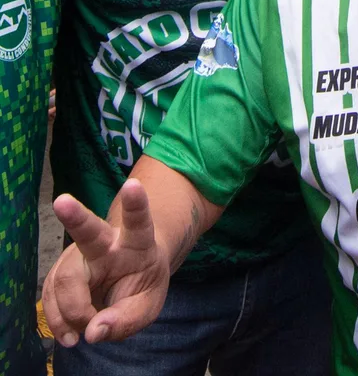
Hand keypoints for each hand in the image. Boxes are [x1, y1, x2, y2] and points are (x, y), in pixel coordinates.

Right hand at [42, 181, 170, 346]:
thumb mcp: (147, 306)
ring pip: (64, 279)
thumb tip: (92, 332)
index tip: (133, 184)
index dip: (136, 204)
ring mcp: (78, 255)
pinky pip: (51, 297)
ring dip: (70, 312)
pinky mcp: (60, 271)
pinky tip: (70, 333)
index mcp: (137, 243)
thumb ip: (125, 320)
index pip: (139, 222)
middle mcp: (105, 243)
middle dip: (75, 216)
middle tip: (62, 202)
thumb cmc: (141, 285)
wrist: (125, 278)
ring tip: (84, 333)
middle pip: (89, 231)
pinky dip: (59, 321)